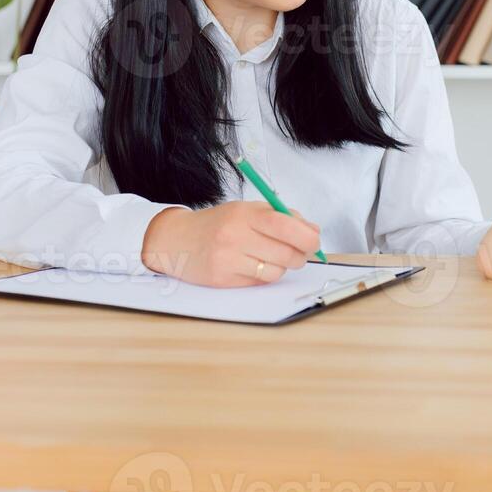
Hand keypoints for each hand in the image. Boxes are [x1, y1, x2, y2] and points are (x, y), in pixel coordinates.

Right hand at [141, 202, 321, 286]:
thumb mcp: (247, 210)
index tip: (315, 241)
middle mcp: (235, 235)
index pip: (285, 225)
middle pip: (285, 253)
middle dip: (300, 256)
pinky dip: (264, 275)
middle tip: (300, 253)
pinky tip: (255, 266)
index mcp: (245, 214)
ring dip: (282, 267)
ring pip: (275, 271)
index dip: (307, 237)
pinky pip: (259, 282)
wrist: (176, 240)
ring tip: (272, 258)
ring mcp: (228, 259)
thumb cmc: (218, 224)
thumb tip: (313, 230)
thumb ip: (281, 217)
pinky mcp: (222, 279)